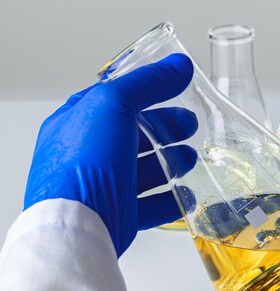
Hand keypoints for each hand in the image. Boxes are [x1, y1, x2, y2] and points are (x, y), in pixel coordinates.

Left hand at [24, 54, 196, 256]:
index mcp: (78, 124)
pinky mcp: (119, 215)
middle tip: (190, 125)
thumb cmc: (83, 165)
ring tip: (190, 159)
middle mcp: (88, 156)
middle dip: (166, 129)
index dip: (149, 92)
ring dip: (172, 163)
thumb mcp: (113, 105)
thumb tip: (178, 65)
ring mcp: (103, 187)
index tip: (179, 87)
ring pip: (144, 170)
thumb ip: (147, 83)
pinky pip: (151, 205)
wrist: (77, 225)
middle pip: (135, 136)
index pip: (117, 100)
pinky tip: (187, 195)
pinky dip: (172, 199)